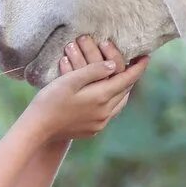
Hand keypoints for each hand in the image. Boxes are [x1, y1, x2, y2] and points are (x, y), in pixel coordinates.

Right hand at [23, 35, 149, 143]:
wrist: (38, 128)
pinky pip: (110, 112)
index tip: (147, 56)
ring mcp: (100, 123)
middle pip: (125, 91)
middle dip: (131, 77)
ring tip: (123, 78)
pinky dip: (113, 100)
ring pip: (119, 103)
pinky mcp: (93, 130)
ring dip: (123, 89)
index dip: (138, 68)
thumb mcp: (70, 81)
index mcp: (101, 97)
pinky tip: (107, 95)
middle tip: (135, 64)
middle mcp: (105, 112)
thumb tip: (114, 65)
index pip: (127, 80)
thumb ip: (93, 71)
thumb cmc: (50, 100)